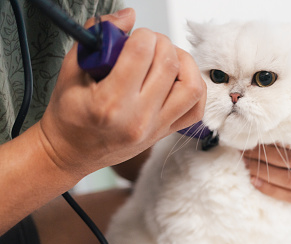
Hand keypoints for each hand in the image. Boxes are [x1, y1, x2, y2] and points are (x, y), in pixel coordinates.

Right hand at [37, 8, 205, 178]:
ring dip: (183, 63)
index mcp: (110, 103)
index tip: (135, 35)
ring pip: (191, 86)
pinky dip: (194, 88)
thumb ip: (97, 38)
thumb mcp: (70, 71)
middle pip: (169, 65)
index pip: (142, 54)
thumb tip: (127, 17)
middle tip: (147, 44)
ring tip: (165, 58)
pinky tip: (178, 78)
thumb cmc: (69, 116)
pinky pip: (196, 108)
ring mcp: (155, 128)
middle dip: (161, 42)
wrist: (72, 152)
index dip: (142, 35)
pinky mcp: (165, 133)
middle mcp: (138, 118)